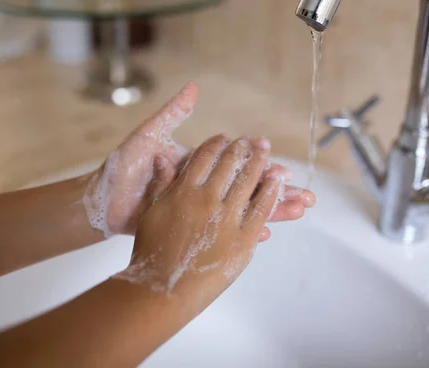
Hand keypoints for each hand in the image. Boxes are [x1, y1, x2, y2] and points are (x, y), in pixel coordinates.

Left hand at [82, 82, 314, 237]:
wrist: (101, 205)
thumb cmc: (121, 170)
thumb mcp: (147, 139)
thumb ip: (172, 115)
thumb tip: (194, 88)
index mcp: (197, 165)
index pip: (237, 163)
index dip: (261, 164)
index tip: (281, 164)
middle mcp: (203, 186)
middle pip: (247, 189)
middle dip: (276, 192)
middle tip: (305, 196)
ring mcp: (199, 208)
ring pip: (242, 210)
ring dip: (270, 212)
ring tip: (297, 213)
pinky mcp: (192, 228)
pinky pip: (224, 231)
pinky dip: (245, 232)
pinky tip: (266, 234)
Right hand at [116, 135, 287, 309]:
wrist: (162, 289)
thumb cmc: (151, 253)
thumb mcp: (150, 213)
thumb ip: (160, 184)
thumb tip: (162, 158)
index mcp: (183, 191)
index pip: (203, 158)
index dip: (215, 145)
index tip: (224, 138)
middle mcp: (207, 199)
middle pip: (230, 165)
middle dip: (242, 149)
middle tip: (253, 141)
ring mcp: (227, 218)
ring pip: (249, 182)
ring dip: (260, 162)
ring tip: (266, 150)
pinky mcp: (243, 239)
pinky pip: (261, 209)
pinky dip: (271, 192)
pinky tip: (279, 180)